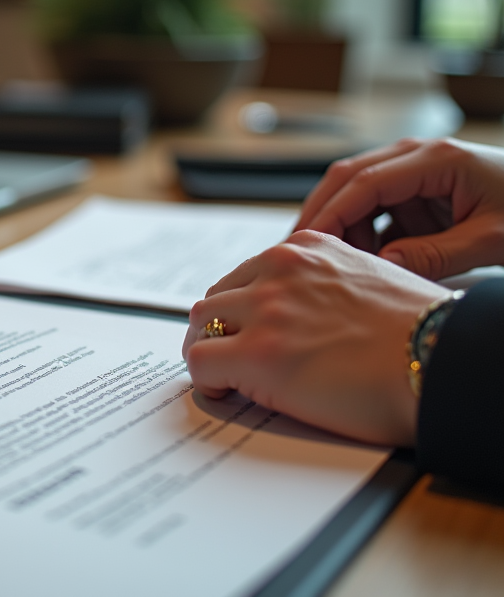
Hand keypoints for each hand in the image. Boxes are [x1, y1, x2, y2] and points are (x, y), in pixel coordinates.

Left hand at [182, 231, 448, 444]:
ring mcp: (266, 309)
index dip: (243, 312)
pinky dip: (207, 381)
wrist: (443, 361)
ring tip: (230, 378)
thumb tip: (299, 316)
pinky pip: (200, 362)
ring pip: (201, 325)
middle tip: (232, 360)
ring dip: (210, 351)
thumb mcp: (367, 279)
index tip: (249, 335)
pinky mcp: (258, 353)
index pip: (247, 275)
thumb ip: (322, 285)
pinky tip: (229, 394)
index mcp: (307, 248)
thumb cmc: (421, 334)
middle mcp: (280, 269)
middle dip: (222, 330)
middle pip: (217, 298)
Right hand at [294, 138, 503, 280]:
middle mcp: (421, 154)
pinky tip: (370, 257)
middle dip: (320, 215)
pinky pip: (378, 205)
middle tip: (296, 252)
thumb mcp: (493, 242)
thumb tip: (380, 267)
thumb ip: (435, 255)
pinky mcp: (420, 186)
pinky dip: (367, 230)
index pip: (363, 182)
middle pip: (348, 177)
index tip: (306, 247)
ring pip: (357, 190)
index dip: (329, 215)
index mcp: (438, 158)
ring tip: (341, 264)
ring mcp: (417, 167)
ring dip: (345, 225)